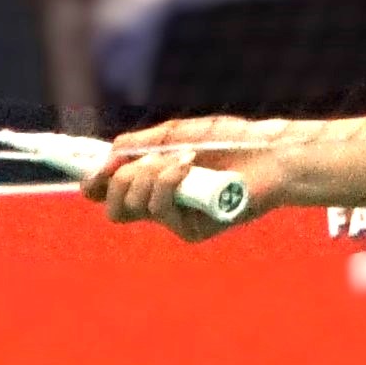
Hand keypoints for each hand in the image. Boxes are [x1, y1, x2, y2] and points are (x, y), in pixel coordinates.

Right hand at [93, 112, 294, 235]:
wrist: (271, 153)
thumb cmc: (230, 141)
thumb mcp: (177, 134)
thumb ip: (140, 144)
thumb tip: (107, 154)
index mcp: (154, 181)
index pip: (111, 193)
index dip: (94, 185)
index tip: (95, 172)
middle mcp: (162, 204)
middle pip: (113, 209)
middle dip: (119, 180)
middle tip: (144, 161)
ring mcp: (177, 219)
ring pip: (131, 208)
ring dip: (146, 175)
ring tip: (180, 158)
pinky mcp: (193, 230)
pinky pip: (160, 210)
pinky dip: (168, 182)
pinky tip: (189, 166)